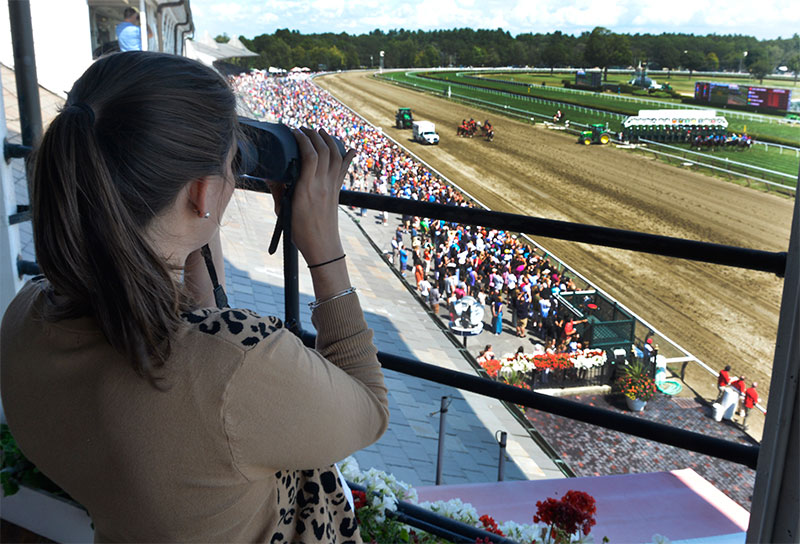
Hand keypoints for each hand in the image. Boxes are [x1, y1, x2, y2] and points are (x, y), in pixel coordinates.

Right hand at [281, 127, 354, 263]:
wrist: (322, 246)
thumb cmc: (300, 231)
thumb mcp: (283, 210)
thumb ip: (277, 190)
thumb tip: (269, 174)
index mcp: (306, 189)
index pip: (310, 156)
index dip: (303, 139)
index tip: (293, 131)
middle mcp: (322, 185)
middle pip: (324, 151)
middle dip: (314, 135)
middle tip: (304, 129)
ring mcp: (332, 187)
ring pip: (336, 157)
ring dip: (329, 141)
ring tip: (320, 132)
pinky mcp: (337, 191)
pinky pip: (344, 170)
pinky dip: (347, 157)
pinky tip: (350, 148)